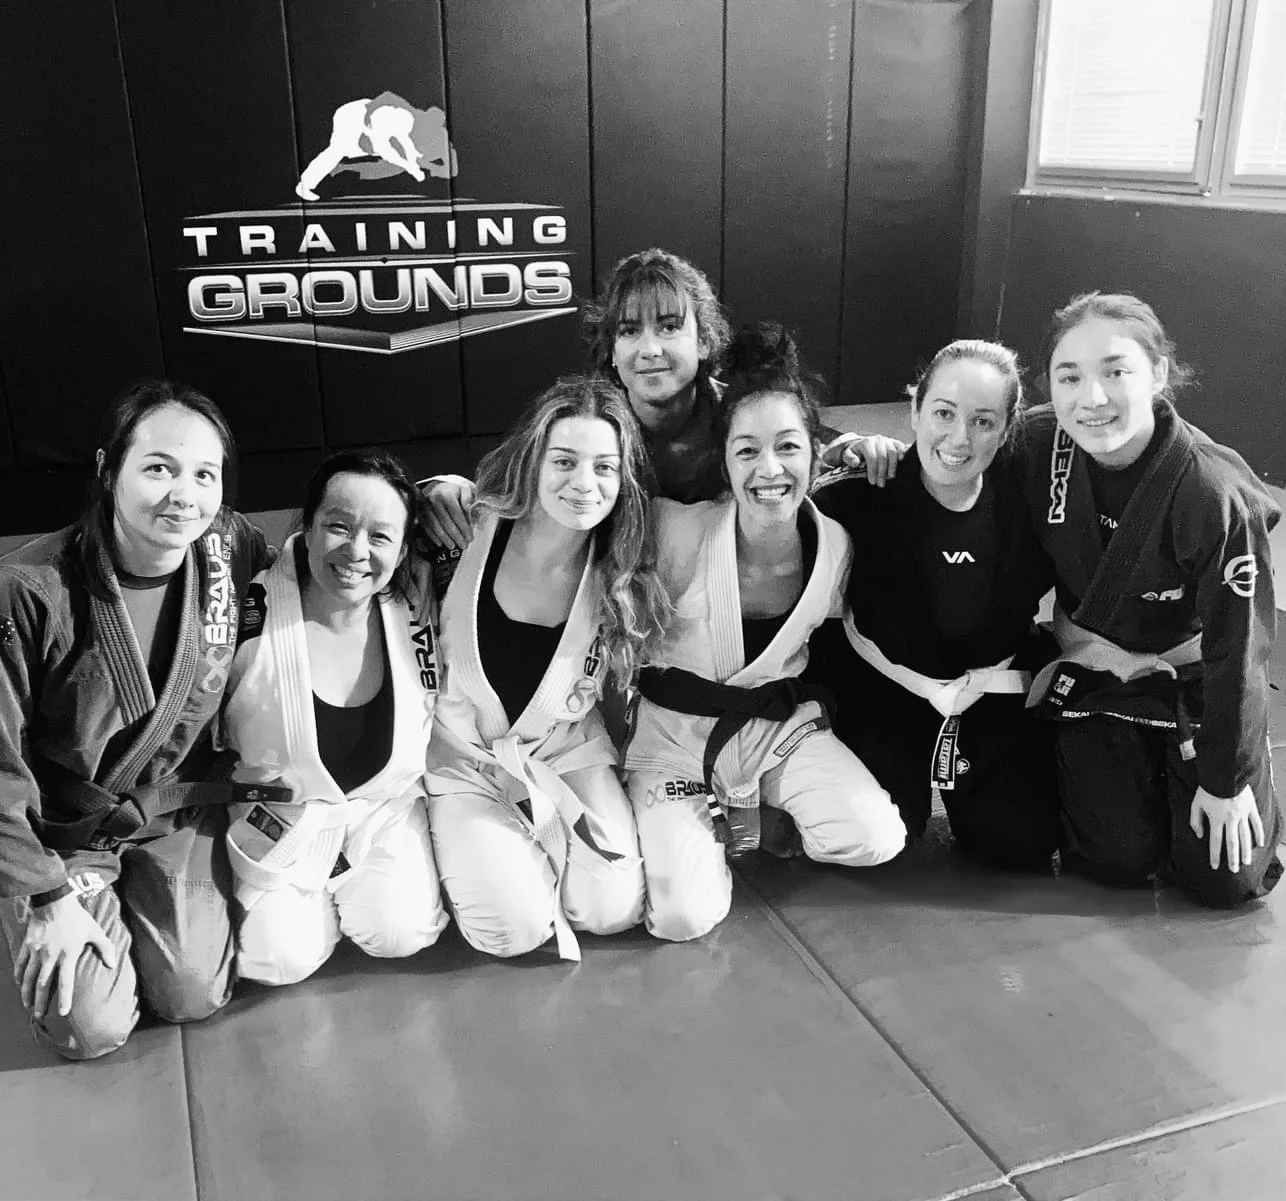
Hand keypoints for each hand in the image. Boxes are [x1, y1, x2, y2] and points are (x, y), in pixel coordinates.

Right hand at [14, 894, 116, 1019]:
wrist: (54, 903)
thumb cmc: (77, 917)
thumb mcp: (94, 931)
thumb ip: (105, 947)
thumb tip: (113, 964)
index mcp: (67, 956)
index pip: (65, 982)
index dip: (64, 998)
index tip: (62, 1012)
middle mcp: (50, 957)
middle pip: (43, 985)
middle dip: (40, 1002)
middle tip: (39, 1016)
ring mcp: (36, 952)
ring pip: (29, 978)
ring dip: (27, 993)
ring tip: (27, 1006)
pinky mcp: (27, 945)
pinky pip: (21, 964)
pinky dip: (18, 975)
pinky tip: (18, 984)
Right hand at [419, 475, 475, 550]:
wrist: (438, 485)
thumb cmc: (454, 489)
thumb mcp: (465, 488)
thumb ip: (468, 497)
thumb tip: (468, 507)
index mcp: (446, 494)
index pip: (457, 515)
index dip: (464, 528)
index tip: (470, 537)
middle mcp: (433, 500)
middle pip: (446, 523)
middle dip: (456, 536)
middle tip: (463, 545)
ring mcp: (425, 507)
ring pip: (436, 527)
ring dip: (445, 539)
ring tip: (453, 546)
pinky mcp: (419, 512)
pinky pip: (426, 527)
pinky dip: (433, 536)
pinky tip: (440, 543)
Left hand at [841, 435, 908, 485]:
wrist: (863, 445)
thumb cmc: (856, 452)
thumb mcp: (848, 455)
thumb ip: (849, 458)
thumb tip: (855, 463)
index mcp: (866, 442)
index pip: (871, 457)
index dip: (873, 471)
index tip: (872, 481)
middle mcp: (877, 439)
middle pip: (882, 457)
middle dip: (882, 472)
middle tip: (881, 484)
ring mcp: (887, 440)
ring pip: (892, 452)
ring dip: (892, 466)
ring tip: (890, 477)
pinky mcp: (894, 441)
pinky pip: (900, 446)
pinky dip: (901, 453)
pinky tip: (900, 462)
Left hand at [1189, 784, 1263, 872]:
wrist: (1224, 773)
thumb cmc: (1208, 788)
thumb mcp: (1196, 803)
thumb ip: (1196, 821)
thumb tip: (1200, 836)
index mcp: (1216, 819)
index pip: (1215, 841)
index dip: (1215, 855)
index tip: (1215, 866)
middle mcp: (1230, 819)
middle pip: (1232, 843)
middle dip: (1232, 858)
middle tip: (1234, 870)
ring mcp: (1242, 814)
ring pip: (1245, 836)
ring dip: (1245, 851)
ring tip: (1246, 862)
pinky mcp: (1251, 808)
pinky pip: (1256, 824)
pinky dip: (1258, 834)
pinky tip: (1258, 844)